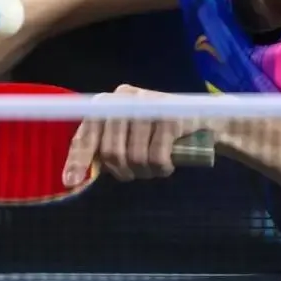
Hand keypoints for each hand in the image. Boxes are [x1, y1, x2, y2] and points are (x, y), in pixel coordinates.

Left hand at [62, 85, 216, 185]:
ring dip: (145, 172)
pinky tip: (167, 166)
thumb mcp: (132, 134)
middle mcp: (126, 98)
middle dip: (121, 171)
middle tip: (134, 174)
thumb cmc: (164, 132)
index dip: (78, 159)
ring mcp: (149, 106)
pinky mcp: (170, 117)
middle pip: (110, 150)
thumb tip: (76, 175)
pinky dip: (161, 169)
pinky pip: (156, 157)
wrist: (210, 121)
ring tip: (155, 168)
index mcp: (111, 101)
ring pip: (133, 157)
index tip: (71, 182)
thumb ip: (108, 145)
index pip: (87, 131)